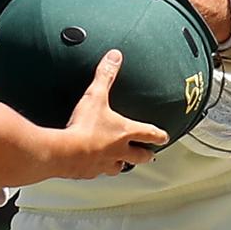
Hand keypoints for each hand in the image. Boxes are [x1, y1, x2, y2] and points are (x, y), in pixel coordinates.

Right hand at [60, 50, 168, 178]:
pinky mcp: (89, 172)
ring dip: (122, 165)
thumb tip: (115, 57)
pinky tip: (93, 166)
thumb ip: (106, 75)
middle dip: (145, 155)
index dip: (158, 134)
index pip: (148, 133)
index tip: (164, 137)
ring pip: (119, 168)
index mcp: (125, 132)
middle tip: (150, 155)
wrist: (66, 152)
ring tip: (122, 164)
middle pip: (139, 157)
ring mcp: (104, 164)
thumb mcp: (96, 95)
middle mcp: (119, 151)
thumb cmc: (84, 127)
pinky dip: (98, 169)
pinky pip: (98, 172)